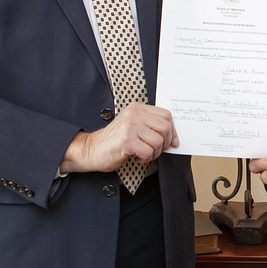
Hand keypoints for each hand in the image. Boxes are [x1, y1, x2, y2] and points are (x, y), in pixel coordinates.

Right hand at [61, 103, 178, 173]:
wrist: (92, 149)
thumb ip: (151, 126)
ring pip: (158, 141)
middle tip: (155, 150)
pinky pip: (148, 152)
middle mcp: (134, 114)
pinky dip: (145, 159)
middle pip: (165, 128)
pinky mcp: (126, 140)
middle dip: (165, 143)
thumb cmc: (115, 140)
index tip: (171, 142)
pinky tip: (136, 157)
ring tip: (143, 154)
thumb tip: (174, 138)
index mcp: (137, 108)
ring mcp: (130, 126)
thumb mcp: (133, 126)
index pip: (166, 115)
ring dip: (154, 153)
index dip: (172, 131)